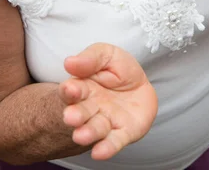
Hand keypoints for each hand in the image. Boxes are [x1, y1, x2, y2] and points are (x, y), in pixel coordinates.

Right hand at [59, 43, 157, 160]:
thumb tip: (69, 62)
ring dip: (88, 133)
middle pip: (81, 112)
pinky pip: (114, 141)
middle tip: (70, 117)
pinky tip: (100, 153)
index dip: (70, 90)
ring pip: (95, 129)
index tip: (69, 88)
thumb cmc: (118, 70)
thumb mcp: (106, 55)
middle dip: (76, 115)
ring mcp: (106, 121)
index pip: (73, 90)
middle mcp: (91, 107)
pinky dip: (107, 148)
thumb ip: (90, 58)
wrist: (140, 87)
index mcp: (83, 87)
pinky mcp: (123, 133)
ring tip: (81, 136)